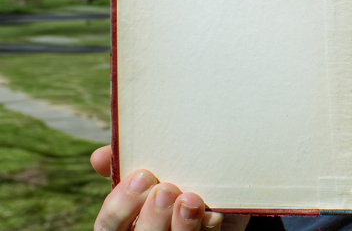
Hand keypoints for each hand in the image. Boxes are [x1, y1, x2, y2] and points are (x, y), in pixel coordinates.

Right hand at [90, 145, 249, 230]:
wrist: (223, 192)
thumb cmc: (184, 175)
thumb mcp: (160, 167)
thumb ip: (131, 163)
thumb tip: (99, 156)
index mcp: (128, 220)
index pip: (108, 224)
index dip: (119, 205)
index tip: (140, 177)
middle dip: (151, 216)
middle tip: (166, 189)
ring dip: (180, 224)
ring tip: (190, 199)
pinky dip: (205, 227)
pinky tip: (212, 215)